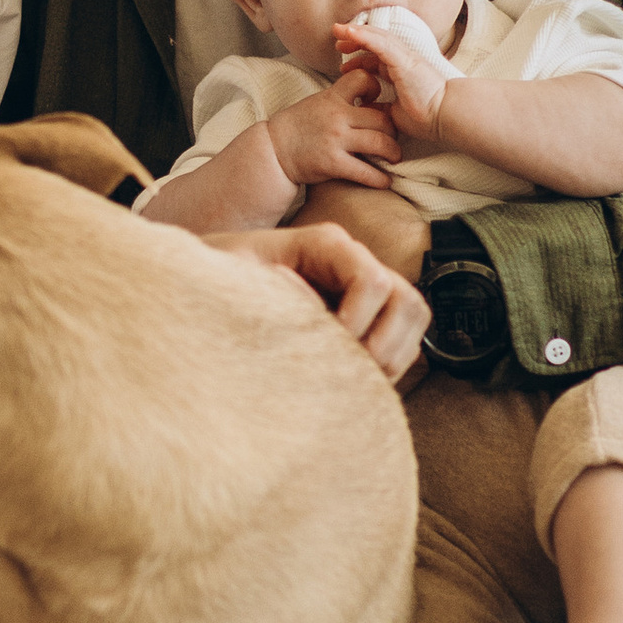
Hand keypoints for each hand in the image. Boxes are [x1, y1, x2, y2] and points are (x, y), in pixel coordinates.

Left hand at [213, 222, 427, 380]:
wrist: (209, 291)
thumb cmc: (218, 279)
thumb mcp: (231, 277)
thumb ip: (269, 289)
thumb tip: (305, 299)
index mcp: (325, 245)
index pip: (372, 282)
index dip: (356, 323)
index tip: (322, 349)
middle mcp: (354, 262)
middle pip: (408, 301)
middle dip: (383, 345)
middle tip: (344, 372)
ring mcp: (366, 288)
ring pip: (413, 321)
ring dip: (390, 357)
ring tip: (348, 377)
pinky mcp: (369, 314)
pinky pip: (404, 342)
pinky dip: (387, 366)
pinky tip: (349, 377)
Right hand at [264, 74, 400, 192]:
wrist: (273, 150)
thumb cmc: (298, 126)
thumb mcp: (318, 102)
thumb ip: (341, 99)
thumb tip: (369, 97)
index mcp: (332, 97)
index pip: (363, 79)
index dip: (375, 87)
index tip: (376, 99)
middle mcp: (336, 116)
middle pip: (381, 118)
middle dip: (393, 130)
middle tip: (393, 138)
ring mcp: (335, 140)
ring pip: (380, 143)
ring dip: (393, 152)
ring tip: (394, 157)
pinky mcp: (333, 164)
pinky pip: (366, 172)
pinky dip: (380, 179)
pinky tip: (384, 181)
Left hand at [334, 5, 458, 140]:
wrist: (444, 116)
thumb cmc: (426, 117)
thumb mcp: (395, 114)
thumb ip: (381, 109)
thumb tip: (365, 110)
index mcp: (401, 73)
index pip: (377, 59)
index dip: (360, 60)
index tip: (344, 66)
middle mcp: (402, 61)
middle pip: (375, 44)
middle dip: (355, 41)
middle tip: (338, 43)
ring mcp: (404, 57)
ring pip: (376, 38)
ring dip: (356, 33)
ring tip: (338, 30)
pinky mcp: (403, 58)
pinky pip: (380, 43)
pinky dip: (364, 35)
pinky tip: (349, 31)